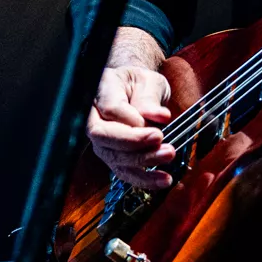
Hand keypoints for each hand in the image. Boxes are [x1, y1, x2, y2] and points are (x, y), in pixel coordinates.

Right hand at [87, 65, 175, 189]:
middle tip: (162, 143)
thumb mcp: (149, 82)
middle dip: (134, 144)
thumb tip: (159, 116)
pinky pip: (124, 171)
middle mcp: (93, 117)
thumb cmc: (140, 85)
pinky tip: (164, 180)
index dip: (131, 121)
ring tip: (168, 156)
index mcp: (101, 91)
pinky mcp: (112, 156)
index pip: (110, 109)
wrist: (135, 93)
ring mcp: (101, 140)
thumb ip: (150, 97)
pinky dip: (144, 179)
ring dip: (143, 162)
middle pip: (105, 136)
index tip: (156, 127)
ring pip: (113, 157)